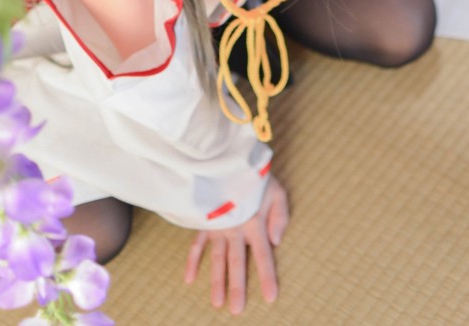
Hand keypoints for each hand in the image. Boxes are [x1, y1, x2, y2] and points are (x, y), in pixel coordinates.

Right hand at [184, 175, 288, 314]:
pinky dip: (192, 260)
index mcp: (254, 221)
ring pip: (216, 257)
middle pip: (237, 262)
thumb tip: (277, 241)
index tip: (270, 298)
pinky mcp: (205, 220)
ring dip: (216, 280)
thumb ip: (280, 215)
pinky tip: (188, 279)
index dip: (267, 277)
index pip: (263, 255)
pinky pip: (196, 243)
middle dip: (238, 287)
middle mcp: (235, 227)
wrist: (230, 158)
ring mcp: (218, 225)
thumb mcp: (277, 191)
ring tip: (216, 303)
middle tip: (237, 311)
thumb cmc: (257, 176)